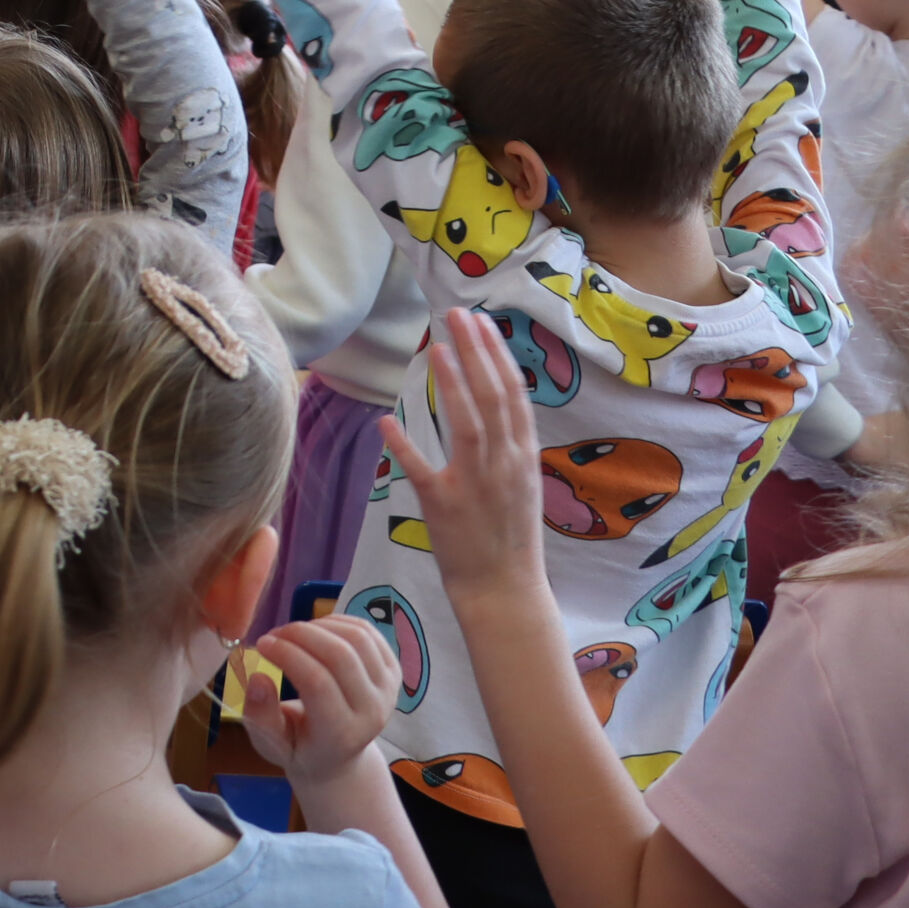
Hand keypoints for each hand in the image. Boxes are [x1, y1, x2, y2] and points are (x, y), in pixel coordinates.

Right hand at [243, 613, 405, 785]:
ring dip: (318, 625)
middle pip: (340, 655)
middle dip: (300, 634)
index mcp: (341, 735)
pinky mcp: (394, 672)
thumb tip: (258, 677)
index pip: (317, 683)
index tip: (261, 644)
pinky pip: (368, 632)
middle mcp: (373, 712)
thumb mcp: (270, 744)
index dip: (287, 655)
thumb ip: (261, 716)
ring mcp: (388, 690)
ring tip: (293, 633)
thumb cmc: (299, 749)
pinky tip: (315, 630)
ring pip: (356, 638)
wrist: (338, 757)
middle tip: (273, 634)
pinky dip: (337, 622)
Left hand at [382, 314, 550, 605]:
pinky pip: (421, 471)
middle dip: (476, 353)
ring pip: (468, 425)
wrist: (506, 592)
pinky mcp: (445, 508)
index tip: (481, 323)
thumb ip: (508, 444)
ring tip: (436, 347)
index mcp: (523, 458)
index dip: (497, 355)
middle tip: (457, 315)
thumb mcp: (520, 484)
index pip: (513, 395)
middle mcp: (505, 466)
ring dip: (454, 384)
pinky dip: (403, 446)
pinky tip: (385, 421)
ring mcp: (476, 486)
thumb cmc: (508, 536)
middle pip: (493, 398)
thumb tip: (493, 402)